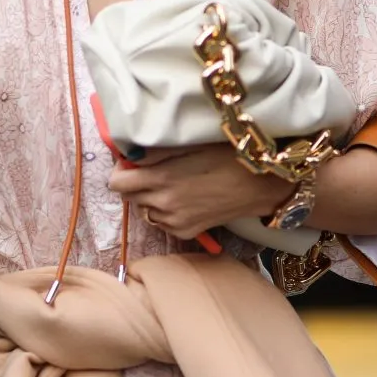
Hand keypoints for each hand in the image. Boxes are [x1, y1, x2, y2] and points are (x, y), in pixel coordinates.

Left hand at [105, 144, 290, 241]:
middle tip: (155, 171)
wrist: (259, 185)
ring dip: (149, 198)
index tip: (133, 162)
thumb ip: (154, 152)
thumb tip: (129, 154)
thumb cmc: (227, 156)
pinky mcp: (186, 232)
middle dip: (135, 183)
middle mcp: (163, 204)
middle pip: (128, 197)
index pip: (116, 182)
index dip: (121, 170)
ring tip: (171, 185)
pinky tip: (183, 199)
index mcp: (160, 179)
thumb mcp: (189, 144)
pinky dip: (165, 212)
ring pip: (144, 211)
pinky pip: (162, 223)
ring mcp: (174, 222)